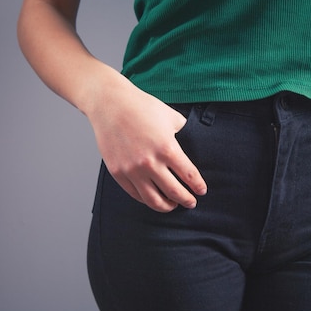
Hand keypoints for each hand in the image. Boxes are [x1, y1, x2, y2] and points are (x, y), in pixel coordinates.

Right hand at [85, 69, 206, 211]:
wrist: (110, 103)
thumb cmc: (141, 107)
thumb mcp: (170, 117)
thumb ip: (183, 132)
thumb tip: (192, 142)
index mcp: (167, 148)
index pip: (189, 176)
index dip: (198, 187)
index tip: (201, 191)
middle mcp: (150, 162)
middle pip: (174, 192)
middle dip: (186, 200)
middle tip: (191, 202)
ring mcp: (132, 170)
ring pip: (154, 200)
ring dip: (167, 206)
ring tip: (173, 205)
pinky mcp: (118, 172)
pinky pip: (135, 194)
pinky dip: (147, 199)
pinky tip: (154, 197)